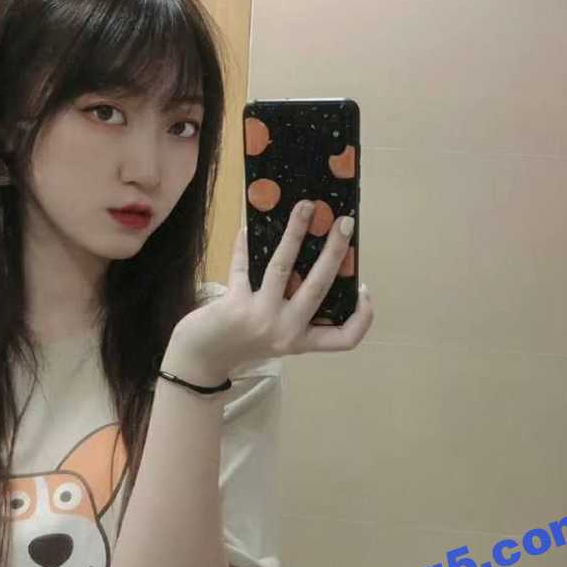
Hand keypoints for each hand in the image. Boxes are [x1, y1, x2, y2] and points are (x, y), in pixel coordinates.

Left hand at [166, 200, 373, 383]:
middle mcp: (285, 331)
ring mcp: (260, 317)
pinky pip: (243, 266)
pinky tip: (247, 227)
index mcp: (301, 341)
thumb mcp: (276, 336)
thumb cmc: (243, 342)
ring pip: (282, 267)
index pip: (344, 339)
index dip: (362, 316)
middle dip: (334, 250)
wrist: (202, 359)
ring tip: (304, 206)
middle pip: (319, 286)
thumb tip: (310, 259)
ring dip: (295, 232)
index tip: (364, 288)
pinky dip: (244, 245)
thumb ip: (294, 310)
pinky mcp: (235, 305)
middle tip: (344, 222)